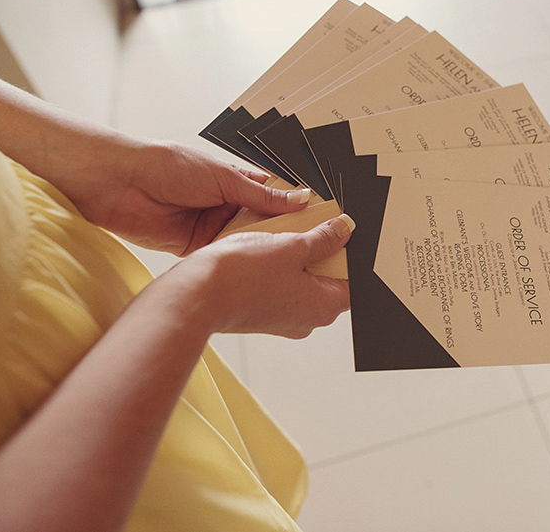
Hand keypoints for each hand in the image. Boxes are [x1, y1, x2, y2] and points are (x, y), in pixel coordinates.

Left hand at [0, 67, 310, 254]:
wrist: (115, 183)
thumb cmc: (164, 164)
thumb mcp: (221, 177)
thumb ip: (260, 196)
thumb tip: (301, 200)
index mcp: (237, 180)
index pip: (277, 196)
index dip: (300, 208)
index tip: (327, 221)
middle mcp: (228, 205)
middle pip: (266, 224)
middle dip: (287, 235)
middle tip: (320, 248)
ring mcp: (213, 228)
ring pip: (248, 243)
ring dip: (266, 251)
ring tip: (297, 262)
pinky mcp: (196, 248)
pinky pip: (225, 257)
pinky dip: (240, 263)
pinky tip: (262, 272)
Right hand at [155, 214, 354, 338]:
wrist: (195, 295)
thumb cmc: (241, 276)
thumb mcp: (291, 245)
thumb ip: (323, 238)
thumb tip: (344, 230)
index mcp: (324, 308)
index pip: (353, 282)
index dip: (350, 256)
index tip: (343, 234)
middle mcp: (307, 320)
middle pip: (328, 280)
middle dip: (321, 253)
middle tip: (311, 229)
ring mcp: (283, 320)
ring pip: (301, 281)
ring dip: (296, 258)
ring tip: (283, 237)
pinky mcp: (262, 314)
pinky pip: (279, 287)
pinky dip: (277, 268)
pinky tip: (264, 250)